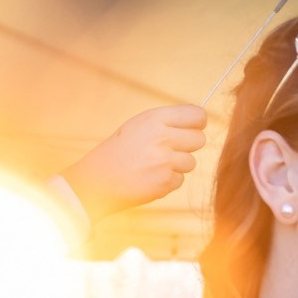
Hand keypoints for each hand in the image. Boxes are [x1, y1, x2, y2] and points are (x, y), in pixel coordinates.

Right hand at [58, 104, 207, 219]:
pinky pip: (180, 180)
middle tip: (170, 149)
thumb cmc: (120, 149)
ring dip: (177, 165)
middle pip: (200, 139)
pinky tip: (150, 177)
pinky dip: (168, 181)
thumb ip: (168, 122)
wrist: (98, 178)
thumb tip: (200, 119)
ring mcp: (165, 161)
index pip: (198, 115)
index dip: (197, 123)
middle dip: (189, 145)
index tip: (193, 127)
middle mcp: (162, 137)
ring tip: (154, 164)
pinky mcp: (165, 181)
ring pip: (190, 162)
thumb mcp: (140, 125)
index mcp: (155, 118)